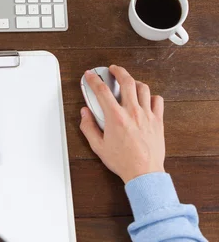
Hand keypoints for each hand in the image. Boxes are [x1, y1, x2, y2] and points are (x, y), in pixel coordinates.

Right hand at [79, 65, 165, 182]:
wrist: (144, 173)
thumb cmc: (123, 161)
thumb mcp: (98, 146)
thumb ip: (88, 126)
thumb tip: (85, 113)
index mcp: (116, 117)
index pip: (102, 91)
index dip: (94, 80)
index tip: (90, 75)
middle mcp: (132, 112)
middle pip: (126, 81)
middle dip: (118, 71)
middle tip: (113, 69)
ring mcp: (147, 115)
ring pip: (143, 88)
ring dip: (134, 82)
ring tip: (129, 83)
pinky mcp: (158, 121)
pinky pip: (158, 101)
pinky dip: (151, 96)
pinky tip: (145, 99)